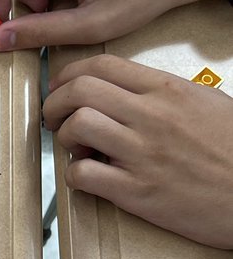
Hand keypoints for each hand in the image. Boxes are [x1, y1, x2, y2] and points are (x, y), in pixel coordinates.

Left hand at [44, 55, 232, 247]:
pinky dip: (74, 176)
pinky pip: (84, 175)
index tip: (60, 89)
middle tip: (54, 120)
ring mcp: (142, 154)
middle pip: (79, 91)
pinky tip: (87, 178)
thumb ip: (162, 95)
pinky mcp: (137, 192)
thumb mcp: (204, 104)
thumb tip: (126, 95)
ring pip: (77, 126)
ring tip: (75, 149)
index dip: (68, 75)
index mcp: (167, 90)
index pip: (101, 66)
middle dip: (54, 104)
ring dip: (64, 138)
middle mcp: (152, 116)